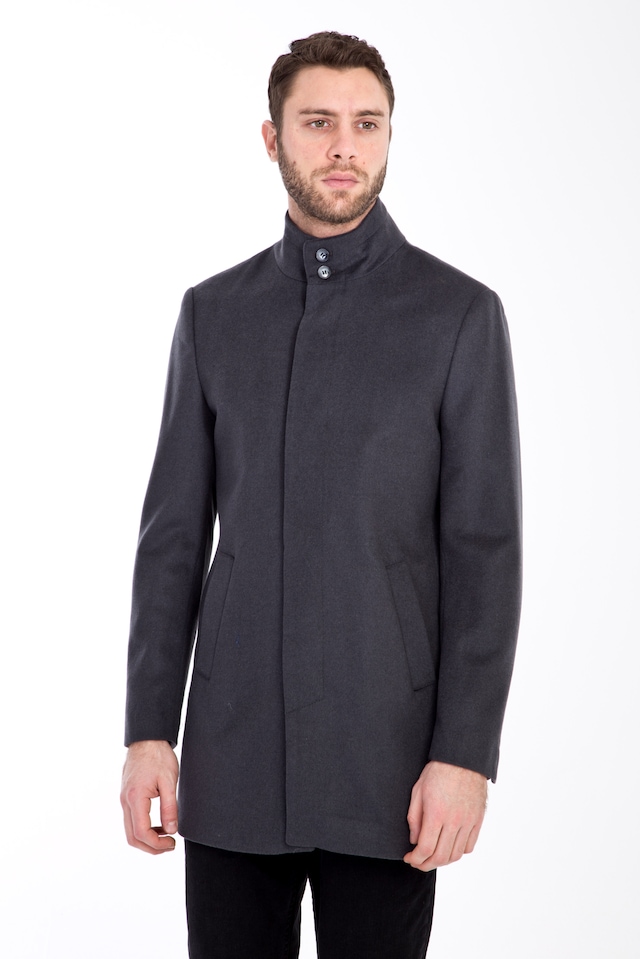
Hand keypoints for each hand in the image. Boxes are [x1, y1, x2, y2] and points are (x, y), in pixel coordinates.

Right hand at [120, 740, 179, 854]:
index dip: (157, 844)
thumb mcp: (169, 781)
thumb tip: (172, 830)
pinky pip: (131, 820)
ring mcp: (124, 799)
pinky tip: (158, 826)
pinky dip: (143, 829)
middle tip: (170, 846)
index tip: (172, 842)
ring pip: (130, 831)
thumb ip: (170, 807)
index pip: (141, 833)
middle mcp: (125, 801)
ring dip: (147, 839)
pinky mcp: (127, 796)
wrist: (147, 739)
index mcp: (135, 798)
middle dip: (151, 847)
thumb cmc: (158, 757)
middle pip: (132, 837)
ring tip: (167, 837)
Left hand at [403, 760, 486, 870]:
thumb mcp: (418, 791)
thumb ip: (414, 818)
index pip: (425, 848)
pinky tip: (449, 847)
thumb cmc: (437, 771)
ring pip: (456, 855)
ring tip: (432, 856)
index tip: (409, 857)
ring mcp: (468, 822)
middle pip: (441, 857)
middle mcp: (454, 821)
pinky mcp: (478, 820)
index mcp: (436, 813)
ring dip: (442, 861)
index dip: (415, 859)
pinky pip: (469, 846)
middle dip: (426, 864)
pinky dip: (458, 852)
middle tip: (418, 862)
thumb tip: (415, 840)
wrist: (462, 759)